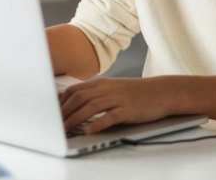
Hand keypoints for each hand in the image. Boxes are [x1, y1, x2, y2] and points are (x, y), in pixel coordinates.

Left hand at [59, 76, 175, 134]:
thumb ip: (95, 93)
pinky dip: (97, 124)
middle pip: (79, 98)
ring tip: (66, 129)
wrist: (162, 92)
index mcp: (102, 83)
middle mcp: (107, 89)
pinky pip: (109, 116)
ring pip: (91, 106)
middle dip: (65, 112)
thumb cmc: (137, 93)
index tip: (52, 113)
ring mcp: (118, 98)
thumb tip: (76, 101)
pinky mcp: (128, 109)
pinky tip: (88, 131)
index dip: (62, 102)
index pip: (75, 90)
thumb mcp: (113, 88)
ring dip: (75, 118)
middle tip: (55, 124)